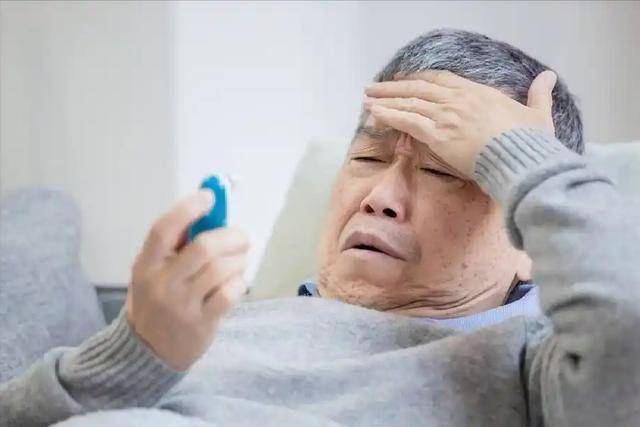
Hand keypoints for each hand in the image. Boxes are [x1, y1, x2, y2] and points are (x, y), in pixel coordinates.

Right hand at [126, 190, 248, 370]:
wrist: (148, 353)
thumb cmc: (156, 301)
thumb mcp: (152, 272)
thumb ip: (174, 246)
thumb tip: (211, 212)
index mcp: (146, 265)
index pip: (164, 229)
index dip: (188, 208)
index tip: (209, 196)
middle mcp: (162, 284)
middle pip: (204, 248)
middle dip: (230, 236)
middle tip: (241, 237)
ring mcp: (182, 305)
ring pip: (222, 269)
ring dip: (238, 260)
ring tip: (239, 261)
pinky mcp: (202, 323)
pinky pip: (230, 293)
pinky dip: (240, 282)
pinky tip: (236, 282)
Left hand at [364, 70, 556, 176]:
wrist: (523, 160)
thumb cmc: (532, 142)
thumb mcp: (539, 115)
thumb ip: (540, 95)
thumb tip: (548, 77)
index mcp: (479, 93)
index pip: (441, 81)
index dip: (420, 81)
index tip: (406, 82)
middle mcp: (459, 100)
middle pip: (419, 88)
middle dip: (394, 88)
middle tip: (374, 88)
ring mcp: (447, 115)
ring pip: (409, 102)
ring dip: (385, 100)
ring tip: (366, 99)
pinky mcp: (439, 134)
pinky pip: (408, 121)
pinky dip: (389, 115)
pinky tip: (374, 113)